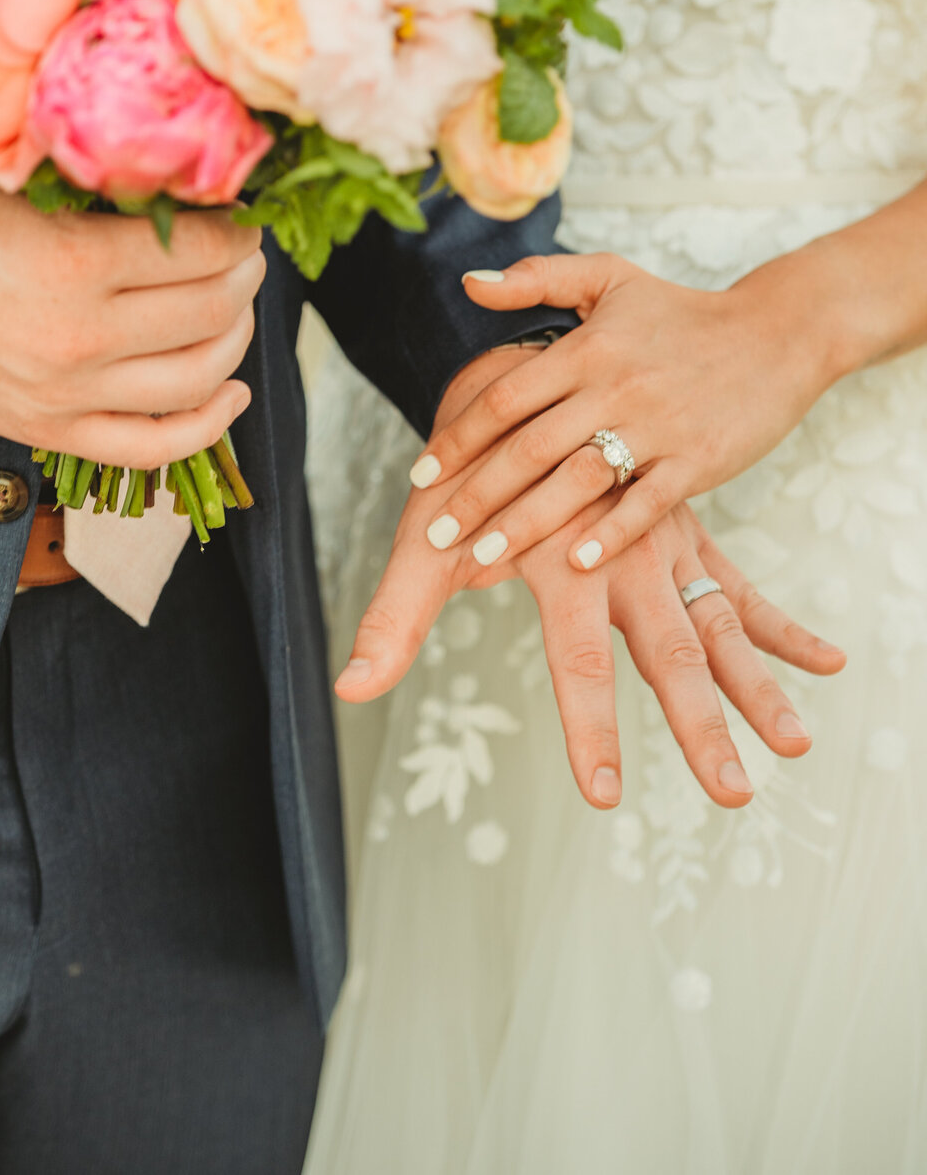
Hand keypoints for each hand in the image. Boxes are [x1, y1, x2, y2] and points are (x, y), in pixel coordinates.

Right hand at [0, 164, 264, 464]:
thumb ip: (99, 192)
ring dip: (236, 339)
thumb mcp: (17, 183)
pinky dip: (206, 425)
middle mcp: (81, 336)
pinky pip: (151, 447)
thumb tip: (182, 186)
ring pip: (195, 378)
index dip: (240, 230)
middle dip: (245, 277)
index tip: (246, 214)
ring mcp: (69, 392)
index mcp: (74, 261)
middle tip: (248, 254)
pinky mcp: (51, 429)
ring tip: (237, 307)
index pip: (201, 249)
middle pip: (209, 311)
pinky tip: (232, 392)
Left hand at [335, 346, 844, 808]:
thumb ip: (393, 616)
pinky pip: (742, 589)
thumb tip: (348, 690)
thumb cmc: (464, 473)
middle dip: (699, 727)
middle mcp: (622, 552)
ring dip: (758, 686)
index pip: (575, 655)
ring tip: (794, 748)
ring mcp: (661, 543)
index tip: (603, 793)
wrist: (515, 380)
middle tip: (730, 795)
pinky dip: (783, 630)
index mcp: (561, 554)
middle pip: (670, 649)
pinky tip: (827, 666)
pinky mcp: (684, 537)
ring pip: (719, 624)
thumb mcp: (424, 535)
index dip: (587, 724)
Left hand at [411, 252, 843, 575]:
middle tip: (433, 536)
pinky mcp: (698, 461)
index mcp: (586, 347)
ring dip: (527, 523)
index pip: (506, 397)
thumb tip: (467, 283)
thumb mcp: (608, 278)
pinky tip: (574, 563)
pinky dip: (611, 534)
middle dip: (476, 496)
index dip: (458, 437)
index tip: (420, 474)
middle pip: (530, 448)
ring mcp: (658, 427)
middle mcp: (615, 386)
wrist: (777, 333)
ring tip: (482, 557)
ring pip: (579, 481)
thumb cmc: (681, 311)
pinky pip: (647, 504)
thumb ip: (536, 278)